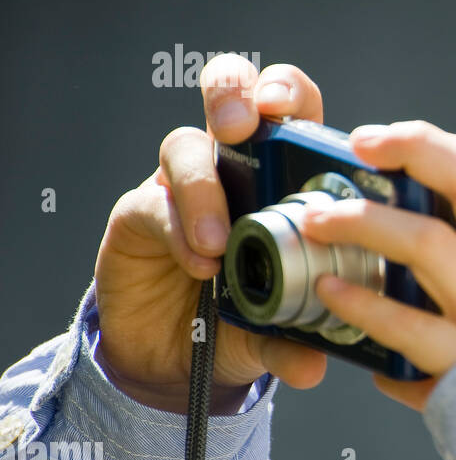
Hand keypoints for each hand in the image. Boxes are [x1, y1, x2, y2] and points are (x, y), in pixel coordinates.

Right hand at [93, 55, 331, 413]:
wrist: (178, 360)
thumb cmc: (245, 323)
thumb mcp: (279, 333)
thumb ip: (296, 341)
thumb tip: (313, 365)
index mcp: (283, 175)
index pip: (291, 109)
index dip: (289, 94)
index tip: (287, 111)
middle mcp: (232, 167)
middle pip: (231, 93)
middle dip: (234, 94)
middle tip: (241, 128)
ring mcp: (183, 185)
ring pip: (186, 145)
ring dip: (204, 186)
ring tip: (218, 242)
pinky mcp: (139, 212)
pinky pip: (153, 203)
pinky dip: (178, 229)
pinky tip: (199, 264)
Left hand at [295, 120, 455, 411]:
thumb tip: (401, 239)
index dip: (434, 148)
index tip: (379, 138)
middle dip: (416, 153)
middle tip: (359, 146)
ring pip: (435, 247)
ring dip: (370, 223)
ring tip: (319, 219)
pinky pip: (411, 328)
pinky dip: (366, 306)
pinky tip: (330, 292)